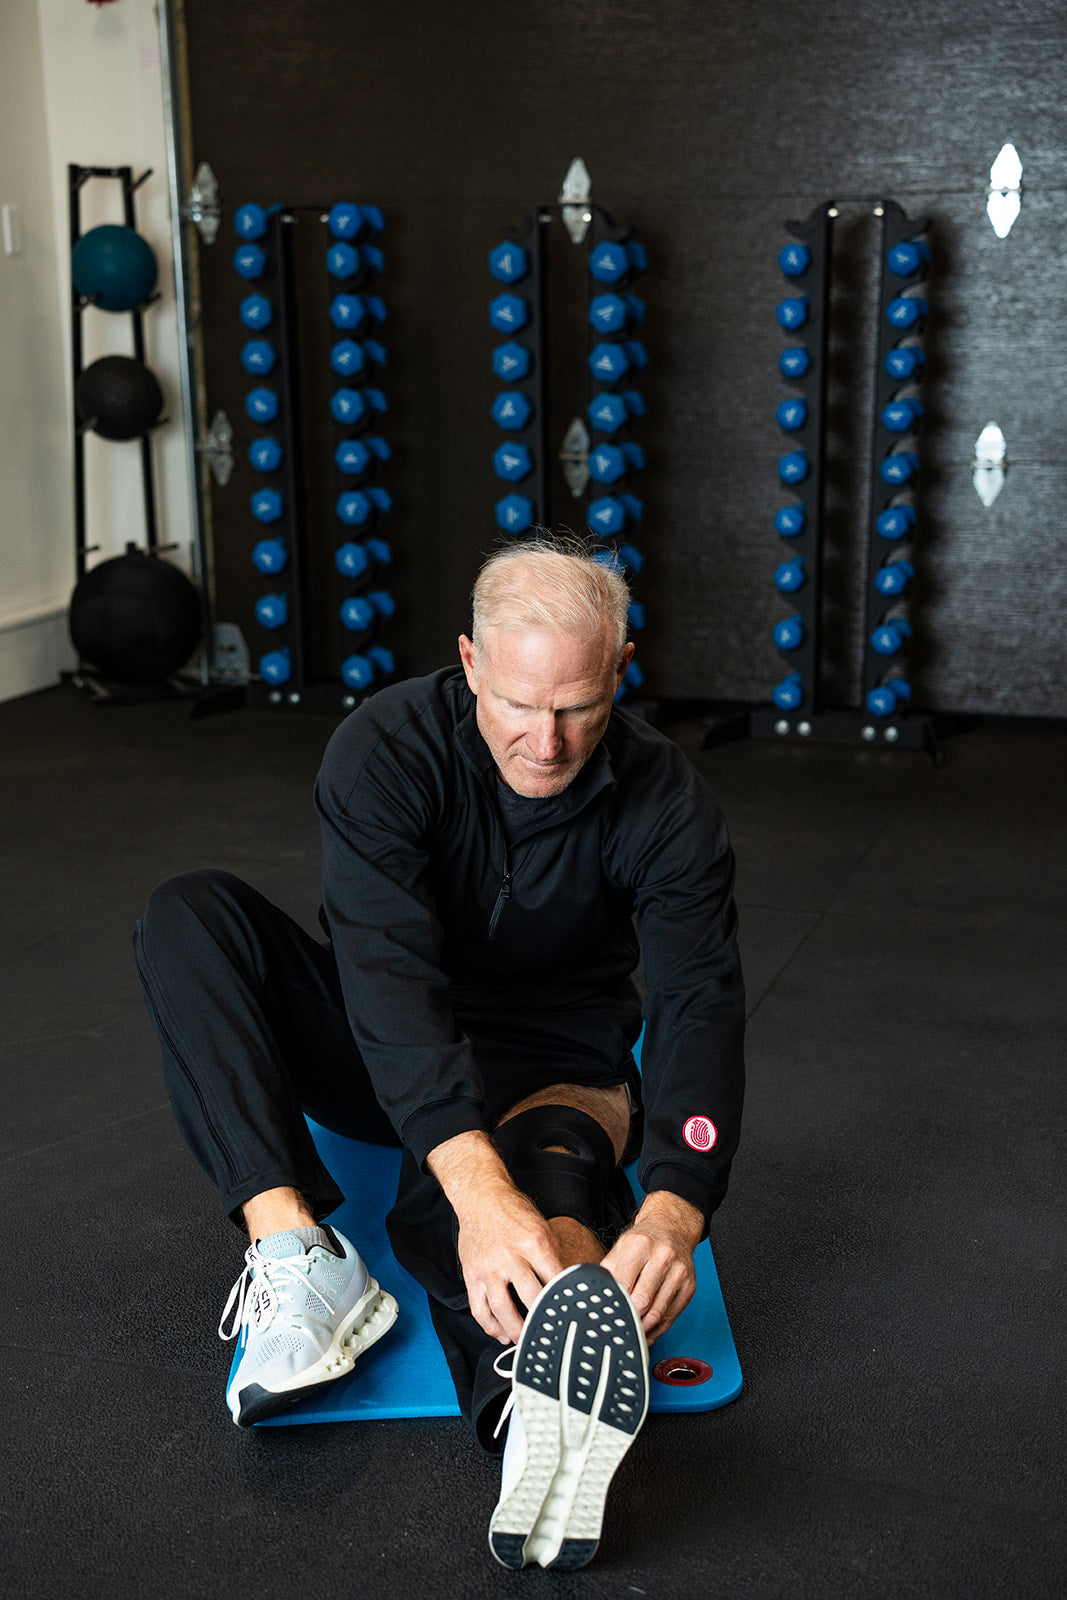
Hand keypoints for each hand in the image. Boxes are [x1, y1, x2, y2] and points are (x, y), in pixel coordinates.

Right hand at [427, 1129, 561, 1344]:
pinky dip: (489, 1325)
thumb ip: (553, 1255)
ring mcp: (488, 1267)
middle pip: (530, 1297)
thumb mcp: (542, 1226)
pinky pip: (478, 1308)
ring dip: (515, 1330)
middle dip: (543, 1319)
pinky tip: (500, 1333)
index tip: (573, 1316)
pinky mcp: (471, 1274)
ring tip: (526, 1341)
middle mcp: (510, 1255)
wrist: (481, 1197)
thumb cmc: (514, 1211)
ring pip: (501, 1308)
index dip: (565, 1300)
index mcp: (533, 1242)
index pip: (554, 1278)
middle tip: (552, 1333)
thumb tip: (567, 1283)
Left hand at [600, 1191, 702, 1343]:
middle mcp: (663, 1257)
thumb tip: (592, 1296)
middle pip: (642, 1302)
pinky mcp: (689, 1287)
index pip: (624, 1285)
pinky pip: (671, 1318)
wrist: (672, 1228)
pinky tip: (646, 1332)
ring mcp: (679, 1273)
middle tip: (616, 1328)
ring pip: (657, 1315)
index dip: (614, 1304)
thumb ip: (606, 1271)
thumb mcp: (620, 1247)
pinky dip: (657, 1330)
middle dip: (628, 1319)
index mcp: (640, 1245)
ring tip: (629, 1334)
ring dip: (642, 1330)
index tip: (605, 1316)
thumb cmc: (643, 1240)